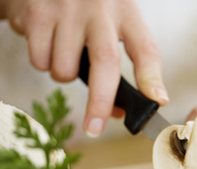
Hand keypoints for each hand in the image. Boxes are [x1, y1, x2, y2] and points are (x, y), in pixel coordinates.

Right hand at [0, 0, 167, 136]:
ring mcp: (68, 9)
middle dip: (100, 102)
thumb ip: (117, 64)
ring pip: (66, 69)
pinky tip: (46, 41)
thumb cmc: (85, 11)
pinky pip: (39, 60)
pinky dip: (42, 62)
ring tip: (65, 54)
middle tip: (95, 128)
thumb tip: (117, 112)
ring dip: (64, 76)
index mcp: (126, 13)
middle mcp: (101, 8)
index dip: (152, 78)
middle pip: (105, 62)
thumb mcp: (110, 25)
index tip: (158, 102)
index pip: (146, 49)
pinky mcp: (38, 12)